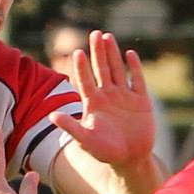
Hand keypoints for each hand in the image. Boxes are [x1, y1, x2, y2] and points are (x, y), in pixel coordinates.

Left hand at [54, 30, 155, 166]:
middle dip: (98, 52)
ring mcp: (124, 97)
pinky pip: (137, 80)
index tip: (76, 53)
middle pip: (101, 69)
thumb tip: (52, 117)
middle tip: (94, 33)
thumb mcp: (85, 140)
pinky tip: (130, 54)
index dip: (81, 67)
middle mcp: (108, 96)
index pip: (85, 80)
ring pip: (117, 70)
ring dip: (113, 54)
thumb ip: (71, 127)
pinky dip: (134, 68)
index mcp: (93, 103)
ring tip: (108, 36)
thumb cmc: (104, 152)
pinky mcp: (141, 100)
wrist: (130, 160)